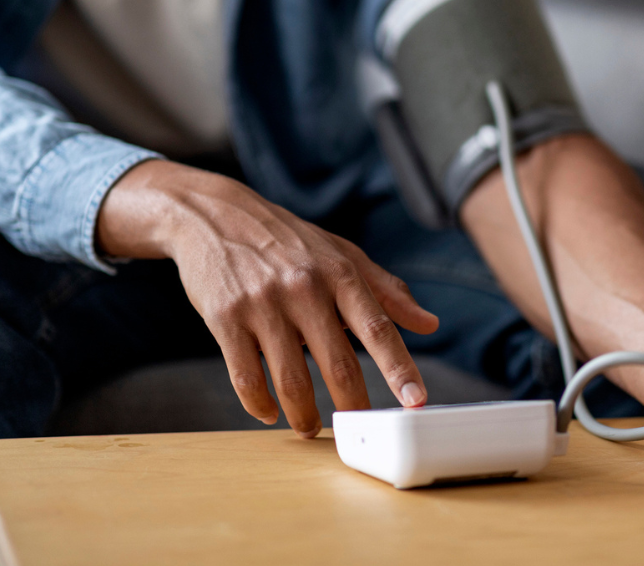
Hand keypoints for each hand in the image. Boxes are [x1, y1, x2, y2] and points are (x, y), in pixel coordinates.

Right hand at [97, 160, 438, 436]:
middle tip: (359, 429)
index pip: (377, 328)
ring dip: (304, 416)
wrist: (214, 214)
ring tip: (310, 428)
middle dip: (352, 406)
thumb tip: (429, 324)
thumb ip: (387, 291)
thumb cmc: (288, 240)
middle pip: (338, 364)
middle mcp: (305, 288)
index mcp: (340, 273)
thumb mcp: (342, 254)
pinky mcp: (226, 318)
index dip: (399, 368)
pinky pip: (245, 377)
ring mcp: (264, 304)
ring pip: (292, 379)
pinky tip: (268, 412)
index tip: (416, 402)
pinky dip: (259, 404)